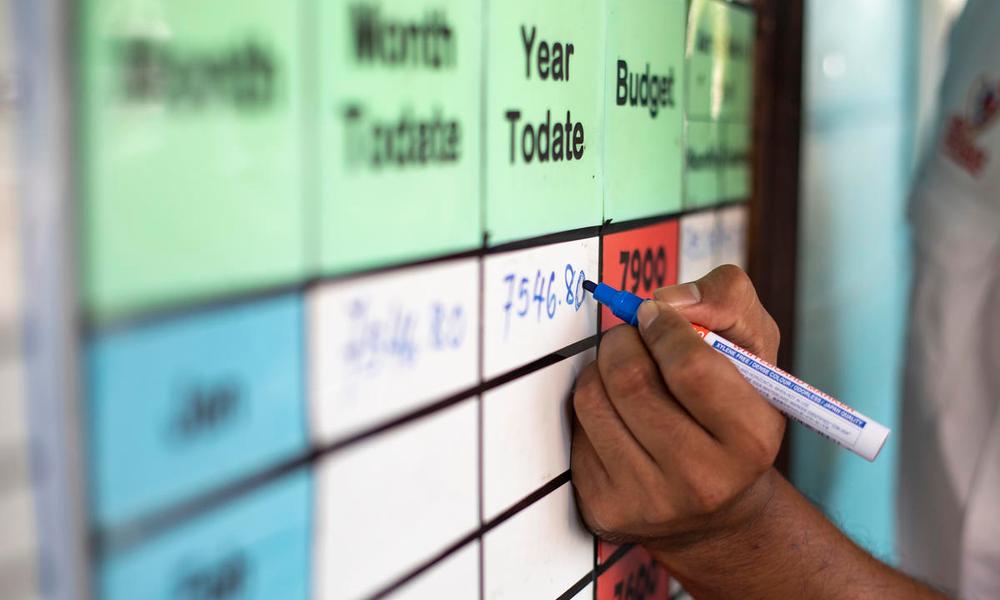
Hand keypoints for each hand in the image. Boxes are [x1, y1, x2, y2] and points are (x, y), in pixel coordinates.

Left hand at [571, 265, 784, 549]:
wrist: (718, 510)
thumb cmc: (734, 412)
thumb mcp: (755, 350)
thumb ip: (727, 300)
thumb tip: (667, 300)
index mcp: (750, 439)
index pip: (689, 366)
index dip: (663, 325)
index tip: (655, 313)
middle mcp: (702, 480)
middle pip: (630, 379)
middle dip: (624, 340)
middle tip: (634, 335)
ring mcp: (649, 501)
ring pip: (592, 398)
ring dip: (601, 368)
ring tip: (627, 372)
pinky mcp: (605, 509)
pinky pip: (576, 429)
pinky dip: (592, 405)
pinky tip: (618, 414)